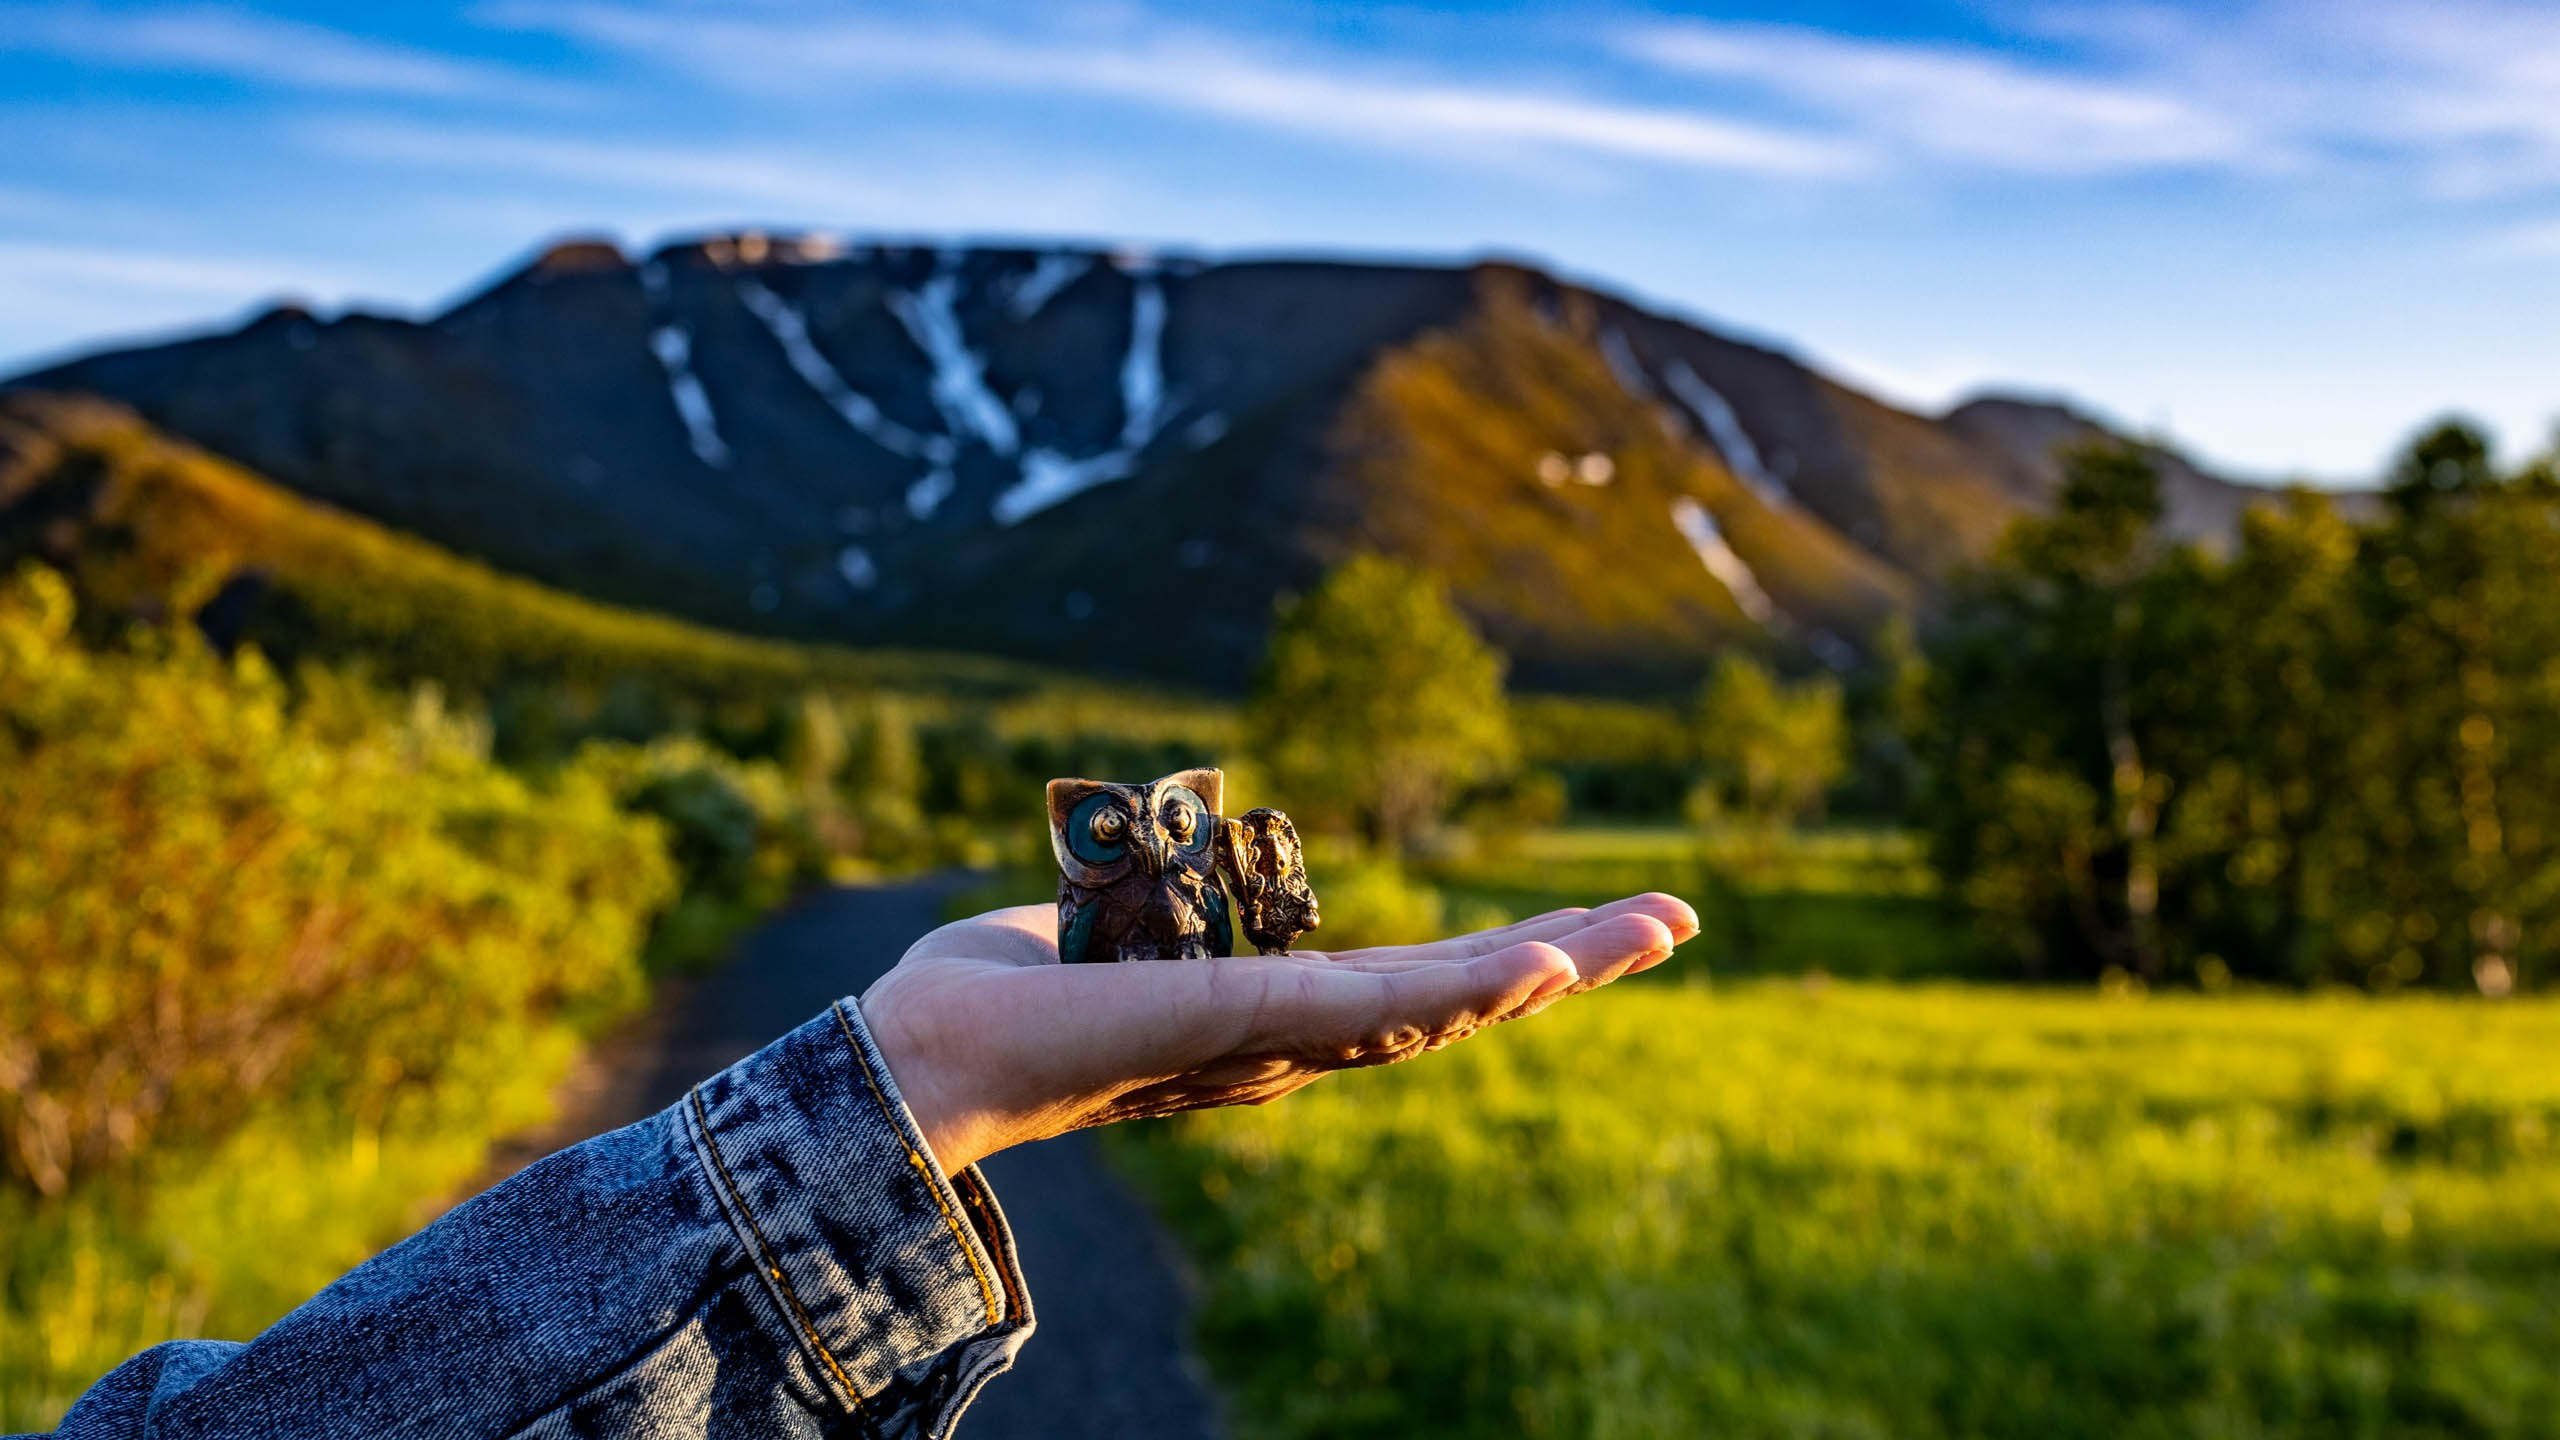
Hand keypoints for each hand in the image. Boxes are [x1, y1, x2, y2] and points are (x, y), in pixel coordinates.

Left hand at [859, 894, 1696, 1172]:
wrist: (923, 1057)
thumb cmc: (1004, 999)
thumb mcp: (1120, 937)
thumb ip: (1164, 921)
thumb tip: (1153, 881)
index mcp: (1277, 1021)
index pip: (1423, 986)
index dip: (1514, 956)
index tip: (1599, 922)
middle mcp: (1294, 1044)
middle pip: (1465, 997)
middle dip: (1578, 956)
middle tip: (1684, 916)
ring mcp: (1277, 1039)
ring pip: (1445, 1002)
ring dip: (1556, 964)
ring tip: (1652, 929)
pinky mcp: (1244, 1024)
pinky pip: (1374, 1007)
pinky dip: (1471, 990)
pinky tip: (1547, 969)